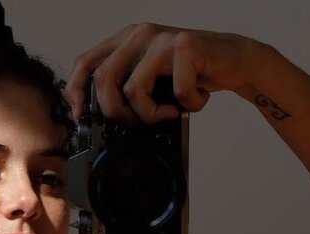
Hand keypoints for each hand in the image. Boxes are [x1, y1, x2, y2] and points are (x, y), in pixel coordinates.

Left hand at [64, 22, 264, 124]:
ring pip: (134, 89)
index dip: (77, 91)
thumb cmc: (190, 74)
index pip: (86, 62)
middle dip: (116, 112)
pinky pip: (175, 92)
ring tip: (168, 113)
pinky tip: (195, 100)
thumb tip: (98, 117)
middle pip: (104, 80)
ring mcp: (161, 39)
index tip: (81, 116)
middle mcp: (139, 35)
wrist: (232, 61)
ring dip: (151, 114)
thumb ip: (126, 88)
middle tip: (137, 122)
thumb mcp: (151, 81)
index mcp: (125, 41)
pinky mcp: (185, 47)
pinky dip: (187, 106)